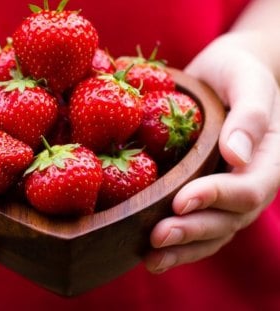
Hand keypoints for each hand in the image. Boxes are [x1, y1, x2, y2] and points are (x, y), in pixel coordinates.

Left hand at [144, 34, 279, 272]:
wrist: (227, 76)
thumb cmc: (238, 72)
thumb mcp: (247, 81)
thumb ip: (249, 116)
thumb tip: (237, 156)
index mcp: (269, 160)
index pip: (248, 188)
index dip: (216, 197)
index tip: (181, 200)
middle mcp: (252, 183)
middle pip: (228, 219)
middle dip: (193, 231)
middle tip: (157, 237)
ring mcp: (229, 194)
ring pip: (212, 232)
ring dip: (183, 249)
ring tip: (151, 260)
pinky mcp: (206, 194)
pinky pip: (197, 224)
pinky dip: (178, 243)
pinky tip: (151, 254)